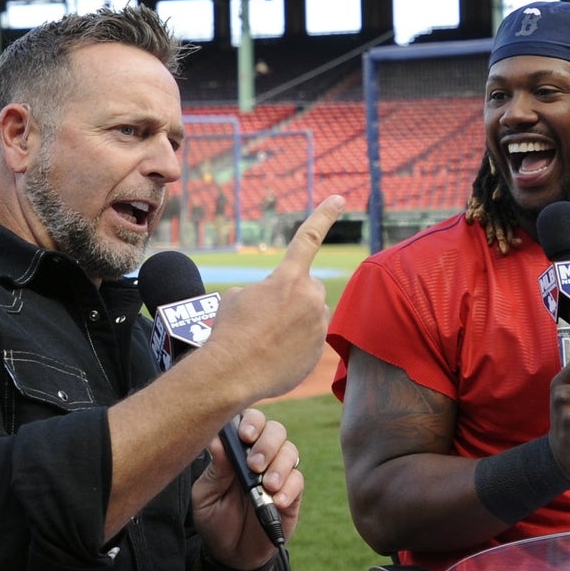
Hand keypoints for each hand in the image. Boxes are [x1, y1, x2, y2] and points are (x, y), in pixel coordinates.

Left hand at [192, 408, 302, 569]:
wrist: (232, 554)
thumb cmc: (215, 519)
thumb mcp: (207, 495)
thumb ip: (216, 470)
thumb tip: (215, 440)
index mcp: (237, 450)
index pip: (250, 421)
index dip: (251, 422)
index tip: (245, 436)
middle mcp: (261, 455)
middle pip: (275, 430)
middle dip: (267, 444)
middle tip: (254, 465)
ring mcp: (278, 473)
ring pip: (290, 451)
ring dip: (279, 466)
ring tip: (266, 485)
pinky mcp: (292, 494)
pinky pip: (298, 481)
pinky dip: (288, 488)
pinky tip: (276, 500)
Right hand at [204, 195, 344, 401]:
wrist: (232, 373)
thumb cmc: (229, 331)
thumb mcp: (237, 297)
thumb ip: (265, 290)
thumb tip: (278, 304)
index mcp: (288, 277)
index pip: (308, 238)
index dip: (325, 215)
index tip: (339, 198)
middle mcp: (310, 297)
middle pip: (309, 289)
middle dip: (294, 297)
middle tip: (268, 318)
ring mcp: (317, 325)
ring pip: (311, 315)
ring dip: (294, 322)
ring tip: (268, 340)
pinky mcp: (318, 350)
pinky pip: (309, 341)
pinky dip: (295, 346)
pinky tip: (274, 356)